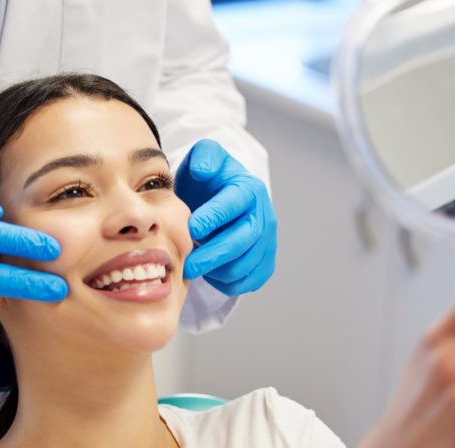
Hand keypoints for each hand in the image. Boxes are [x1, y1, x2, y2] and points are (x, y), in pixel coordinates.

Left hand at [175, 139, 276, 295]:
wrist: (222, 198)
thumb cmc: (210, 180)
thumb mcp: (205, 157)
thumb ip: (203, 156)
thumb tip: (202, 169)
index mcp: (249, 189)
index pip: (233, 205)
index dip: (213, 218)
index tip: (191, 229)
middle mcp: (264, 216)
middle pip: (242, 241)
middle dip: (213, 255)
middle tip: (187, 266)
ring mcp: (267, 242)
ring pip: (245, 265)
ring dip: (217, 271)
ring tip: (194, 266)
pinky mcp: (265, 262)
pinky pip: (248, 281)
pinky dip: (227, 283)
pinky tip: (209, 273)